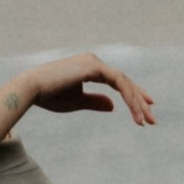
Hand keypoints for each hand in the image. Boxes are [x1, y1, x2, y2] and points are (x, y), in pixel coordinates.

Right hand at [1, 51, 155, 126]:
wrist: (31, 90)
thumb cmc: (49, 96)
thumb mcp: (76, 102)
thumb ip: (95, 102)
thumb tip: (113, 106)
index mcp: (90, 68)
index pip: (118, 81)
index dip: (133, 95)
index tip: (146, 108)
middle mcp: (94, 62)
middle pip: (124, 82)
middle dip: (139, 101)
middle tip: (152, 120)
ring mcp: (94, 62)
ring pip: (124, 82)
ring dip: (136, 102)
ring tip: (145, 120)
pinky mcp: (93, 67)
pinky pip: (118, 82)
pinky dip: (128, 96)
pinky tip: (135, 111)